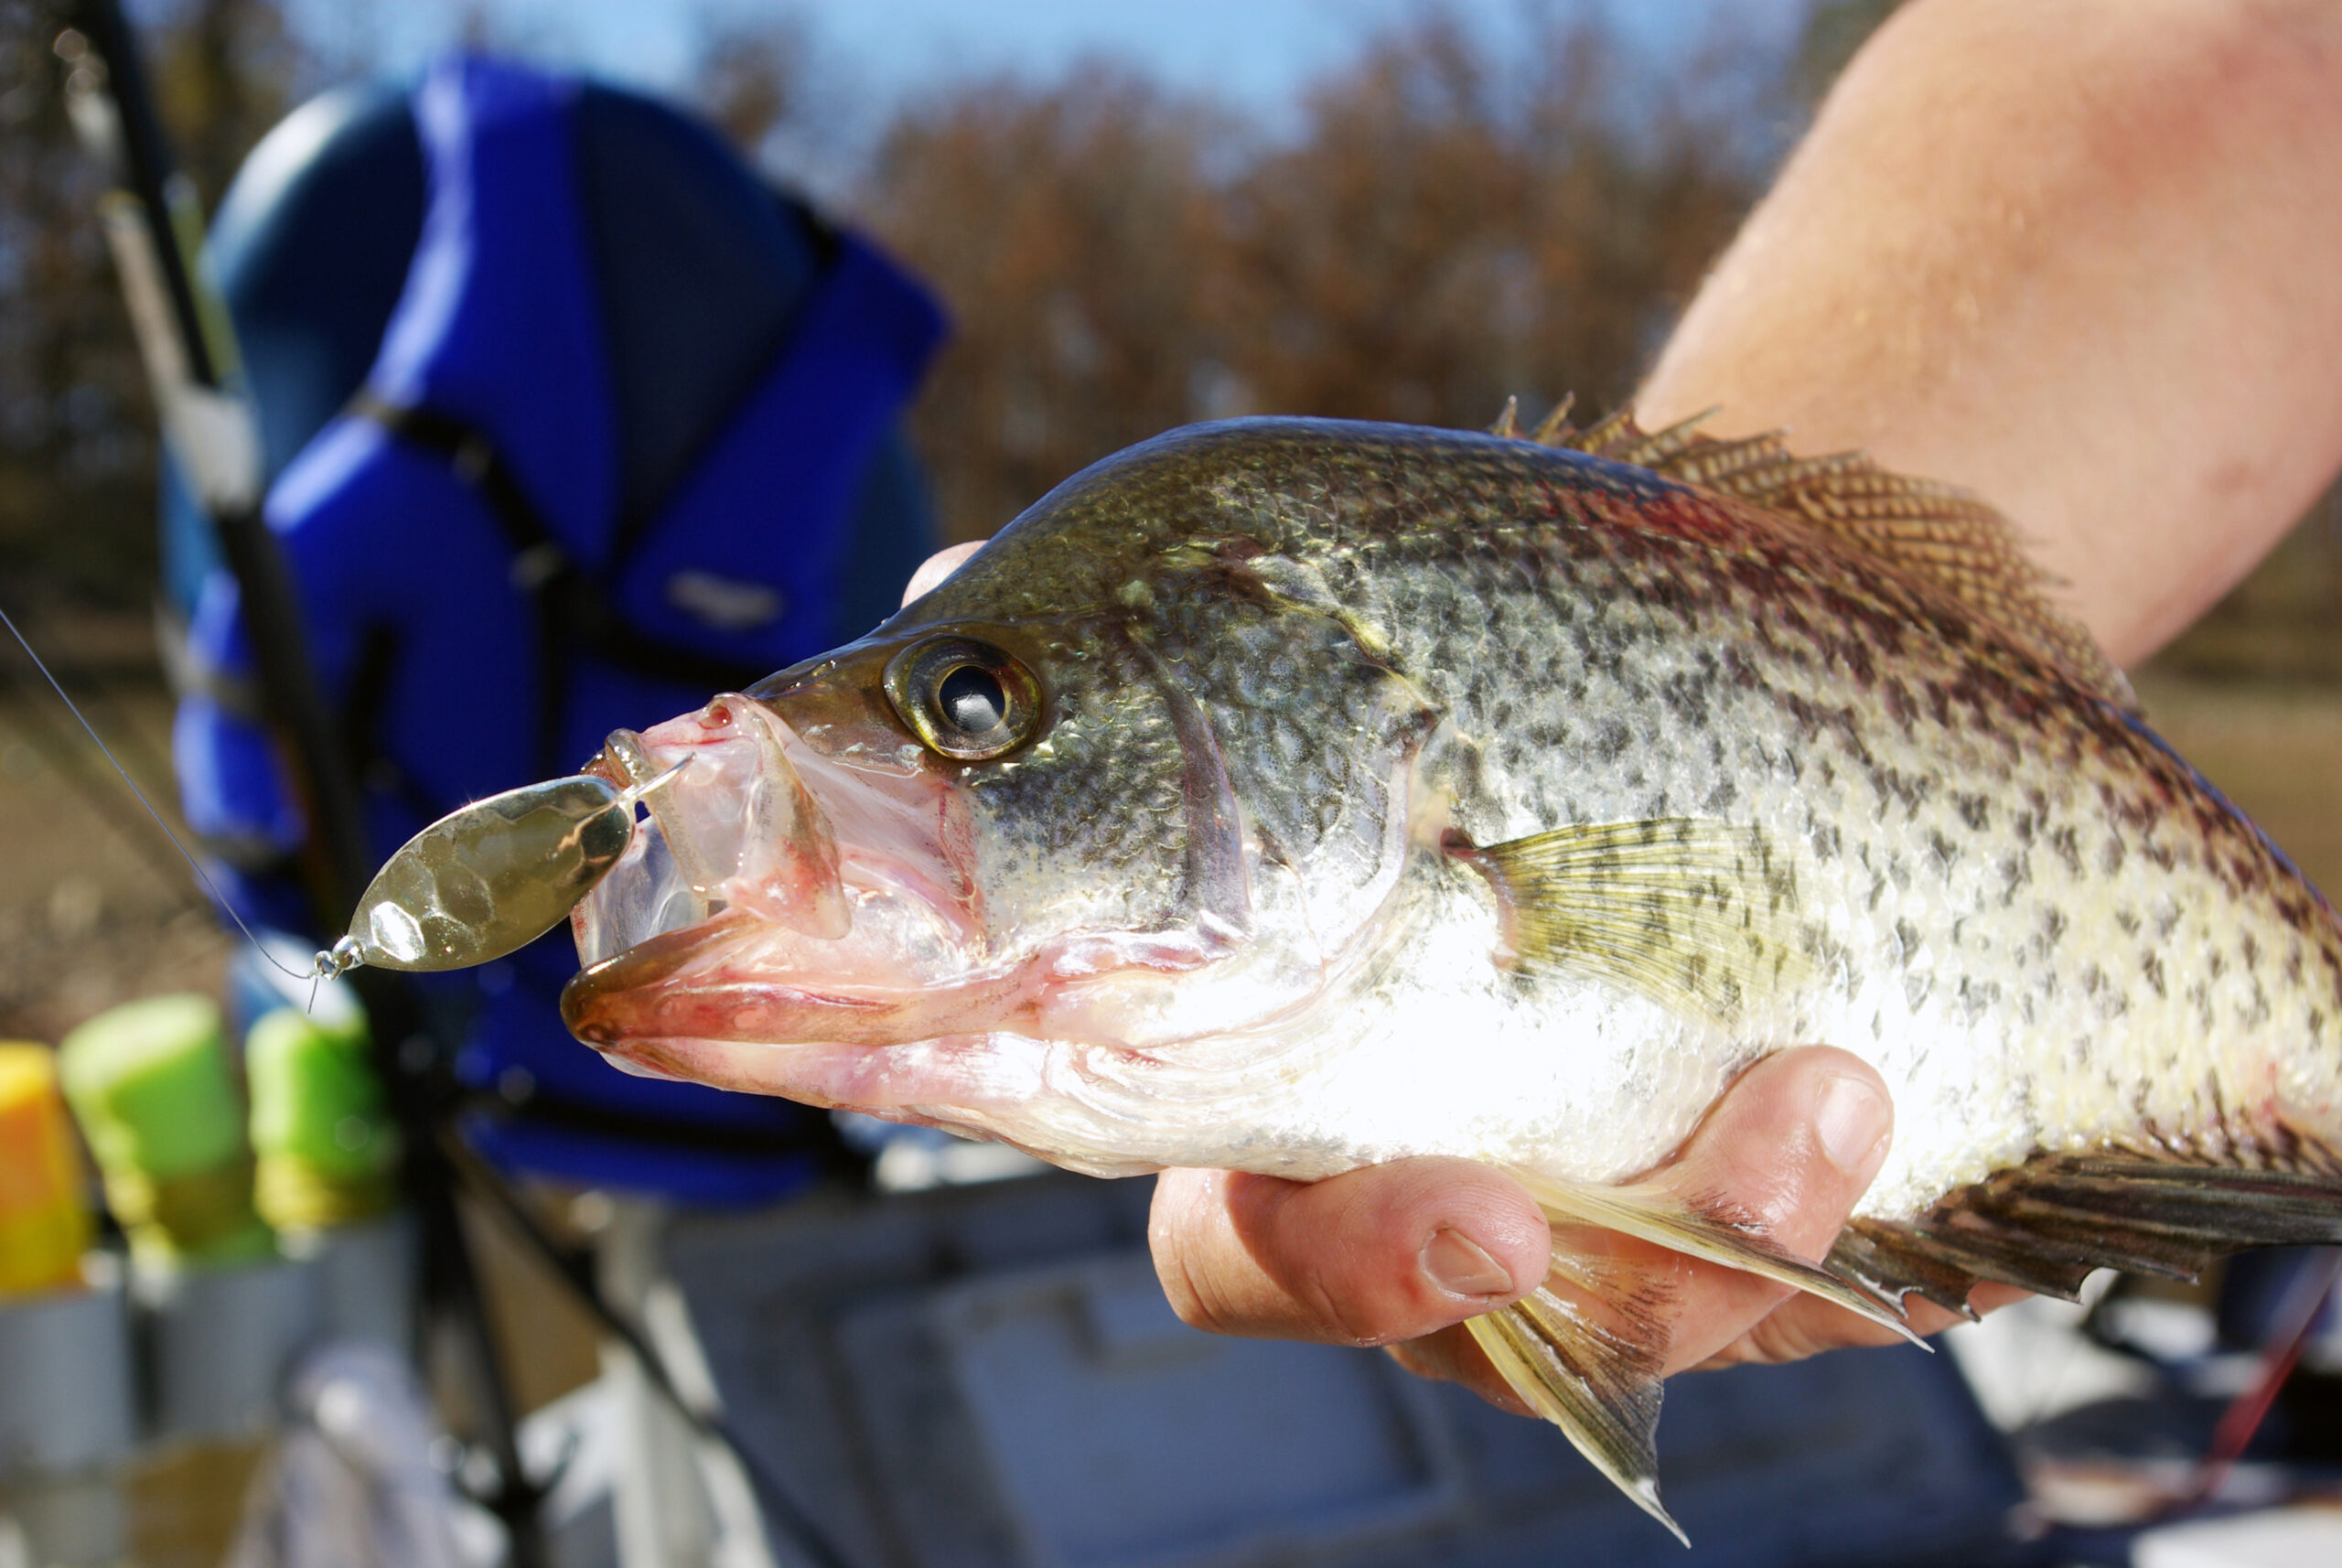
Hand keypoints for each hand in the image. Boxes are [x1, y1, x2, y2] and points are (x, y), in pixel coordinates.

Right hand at [900, 550, 1996, 1413]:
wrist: (1730, 642)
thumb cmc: (1471, 661)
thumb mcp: (1288, 648)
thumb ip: (1108, 673)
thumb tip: (921, 613)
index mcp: (1310, 1108)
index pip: (1266, 1249)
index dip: (1326, 1266)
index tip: (1456, 1214)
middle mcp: (1462, 1186)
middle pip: (1459, 1330)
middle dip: (1518, 1303)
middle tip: (1537, 1228)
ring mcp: (1634, 1201)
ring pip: (1669, 1316)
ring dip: (1740, 1228)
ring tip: (1825, 1087)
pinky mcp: (1785, 1194)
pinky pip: (1824, 1269)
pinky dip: (1856, 1199)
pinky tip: (1873, 1088)